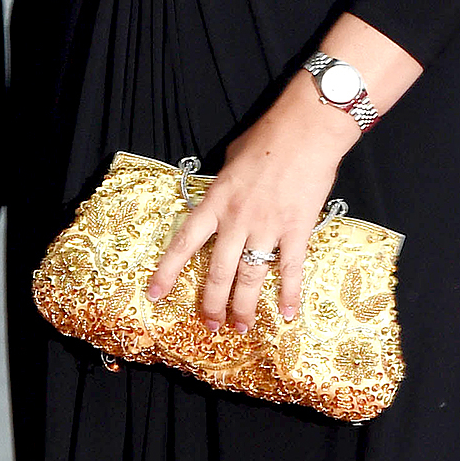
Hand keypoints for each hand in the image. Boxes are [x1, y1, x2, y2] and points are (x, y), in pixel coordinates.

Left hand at [145, 72, 358, 330]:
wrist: (304, 131)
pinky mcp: (296, 230)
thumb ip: (224, 184)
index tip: (155, 294)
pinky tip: (287, 314)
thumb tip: (221, 195)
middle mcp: (237, 219)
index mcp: (216, 200)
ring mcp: (267, 227)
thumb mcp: (231, 158)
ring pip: (250, 277)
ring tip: (240, 329)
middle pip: (219, 271)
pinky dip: (289, 294)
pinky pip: (291, 269)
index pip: (186, 241)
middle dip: (212, 303)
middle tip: (211, 326)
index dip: (168, 270)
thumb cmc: (267, 138)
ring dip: (244, 307)